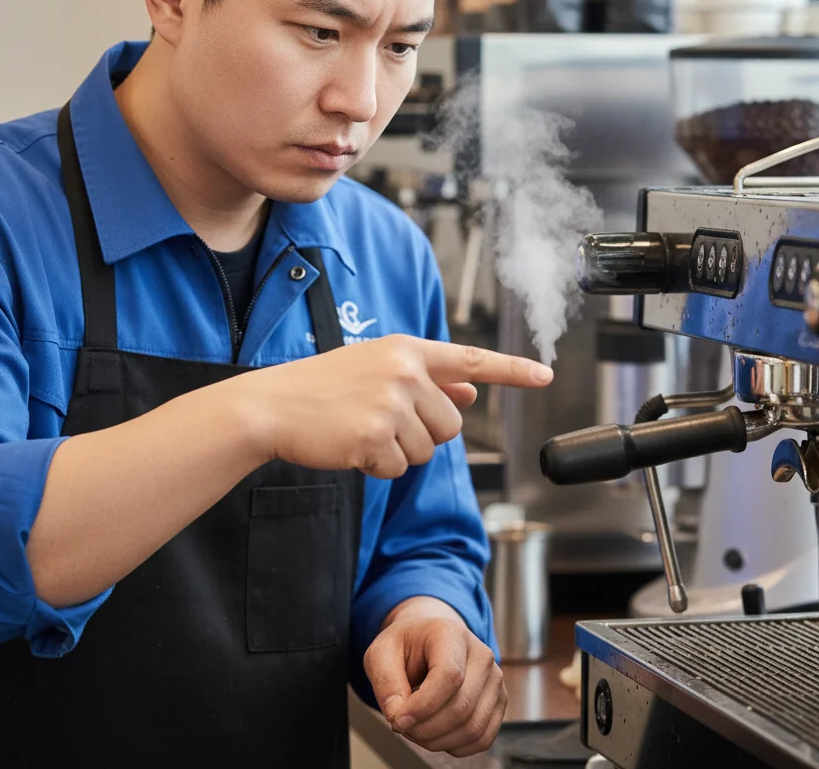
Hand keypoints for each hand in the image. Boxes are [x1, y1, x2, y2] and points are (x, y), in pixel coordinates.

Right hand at [234, 335, 551, 477]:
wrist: (273, 405)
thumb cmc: (324, 388)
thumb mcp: (376, 370)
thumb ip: (427, 380)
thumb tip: (471, 393)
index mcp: (407, 350)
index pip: (471, 360)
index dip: (512, 370)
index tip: (545, 376)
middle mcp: (404, 372)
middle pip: (452, 426)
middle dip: (423, 434)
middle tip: (380, 422)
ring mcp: (390, 403)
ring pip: (427, 450)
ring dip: (398, 452)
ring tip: (361, 430)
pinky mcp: (375, 435)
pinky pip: (399, 469)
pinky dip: (378, 467)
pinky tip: (351, 446)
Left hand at [364, 597, 506, 756]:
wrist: (428, 641)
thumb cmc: (406, 646)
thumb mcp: (381, 653)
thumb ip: (386, 682)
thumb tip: (397, 715)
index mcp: (452, 633)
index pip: (449, 676)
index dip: (423, 707)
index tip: (397, 720)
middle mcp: (481, 654)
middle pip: (461, 707)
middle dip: (425, 729)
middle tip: (402, 726)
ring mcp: (494, 678)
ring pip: (473, 728)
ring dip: (437, 741)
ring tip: (416, 729)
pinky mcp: (499, 701)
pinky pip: (482, 738)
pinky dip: (455, 746)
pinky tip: (435, 734)